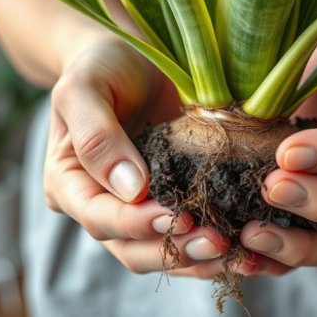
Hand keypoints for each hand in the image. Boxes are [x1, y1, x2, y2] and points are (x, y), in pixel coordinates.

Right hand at [43, 34, 244, 276]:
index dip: (136, 224)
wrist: (130, 58)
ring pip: (163, 252)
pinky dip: (213, 247)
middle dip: (175, 250)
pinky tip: (245, 245)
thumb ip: (96, 136)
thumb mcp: (84, 89)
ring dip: (200, 258)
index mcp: (70, 184)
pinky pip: (188, 236)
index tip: (175, 217)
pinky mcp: (172, 201)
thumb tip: (131, 190)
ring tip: (238, 252)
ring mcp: (138, 208)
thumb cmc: (100, 67)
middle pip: (132, 248)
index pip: (99, 217)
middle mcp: (102, 205)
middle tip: (217, 241)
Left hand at [241, 32, 316, 268]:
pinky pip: (291, 241)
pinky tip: (236, 251)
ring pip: (315, 253)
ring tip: (242, 242)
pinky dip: (265, 253)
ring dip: (278, 255)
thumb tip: (295, 159)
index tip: (283, 158)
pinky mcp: (309, 209)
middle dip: (300, 237)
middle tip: (257, 217)